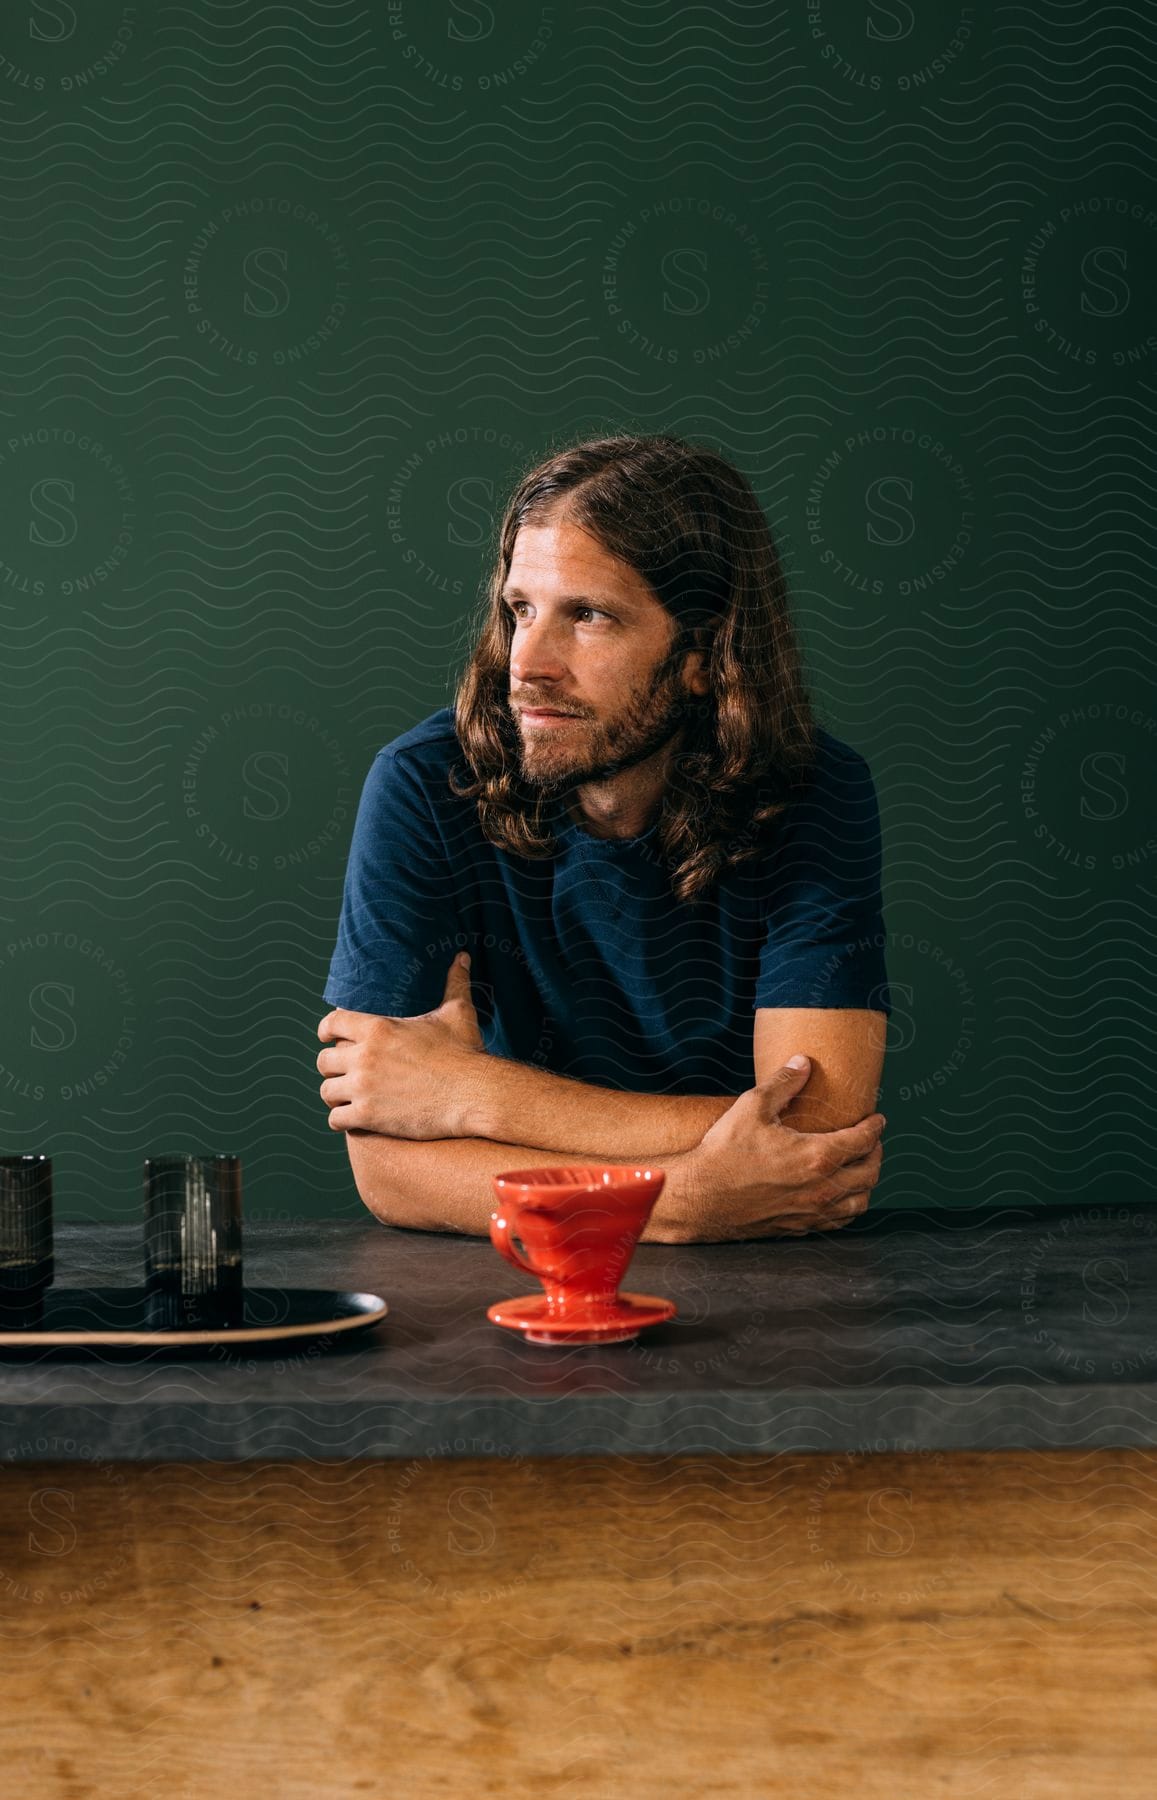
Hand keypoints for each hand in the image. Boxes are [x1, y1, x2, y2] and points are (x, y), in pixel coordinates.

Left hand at [317, 953, 486, 1138]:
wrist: (474, 1094)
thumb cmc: (465, 1053)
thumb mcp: (458, 1013)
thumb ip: (454, 983)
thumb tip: (462, 957)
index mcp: (378, 1028)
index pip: (332, 1023)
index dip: (326, 1029)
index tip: (327, 1036)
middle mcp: (364, 1057)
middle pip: (324, 1060)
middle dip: (332, 1067)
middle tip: (345, 1072)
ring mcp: (364, 1088)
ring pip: (327, 1091)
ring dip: (336, 1095)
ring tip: (347, 1098)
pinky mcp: (369, 1117)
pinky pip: (336, 1120)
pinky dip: (341, 1120)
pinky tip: (352, 1119)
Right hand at [677, 1057, 884, 1241]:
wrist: (701, 1198)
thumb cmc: (724, 1153)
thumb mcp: (752, 1107)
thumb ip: (783, 1083)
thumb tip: (802, 1063)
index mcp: (817, 1157)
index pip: (863, 1141)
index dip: (875, 1127)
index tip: (878, 1119)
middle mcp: (822, 1189)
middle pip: (869, 1173)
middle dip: (877, 1153)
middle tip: (873, 1141)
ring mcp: (812, 1212)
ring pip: (859, 1202)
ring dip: (867, 1183)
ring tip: (862, 1169)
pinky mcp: (799, 1226)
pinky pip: (839, 1221)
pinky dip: (849, 1206)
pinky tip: (841, 1196)